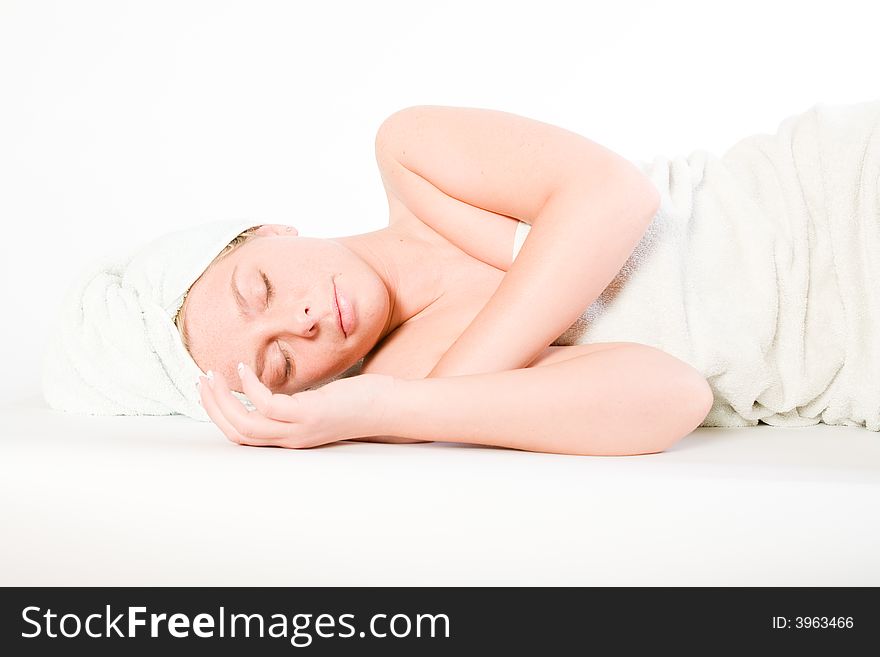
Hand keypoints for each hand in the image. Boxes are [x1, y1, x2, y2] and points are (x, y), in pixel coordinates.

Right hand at [197, 363, 396, 447]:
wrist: (389, 409)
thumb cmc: (358, 402)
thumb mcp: (318, 404)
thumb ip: (297, 402)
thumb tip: (279, 386)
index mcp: (290, 437)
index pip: (243, 436)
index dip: (219, 416)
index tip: (208, 392)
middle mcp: (291, 439)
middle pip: (237, 433)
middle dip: (212, 408)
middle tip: (200, 381)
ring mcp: (299, 429)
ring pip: (245, 424)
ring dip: (222, 400)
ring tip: (212, 375)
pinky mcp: (309, 415)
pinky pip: (267, 405)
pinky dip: (249, 387)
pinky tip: (244, 369)